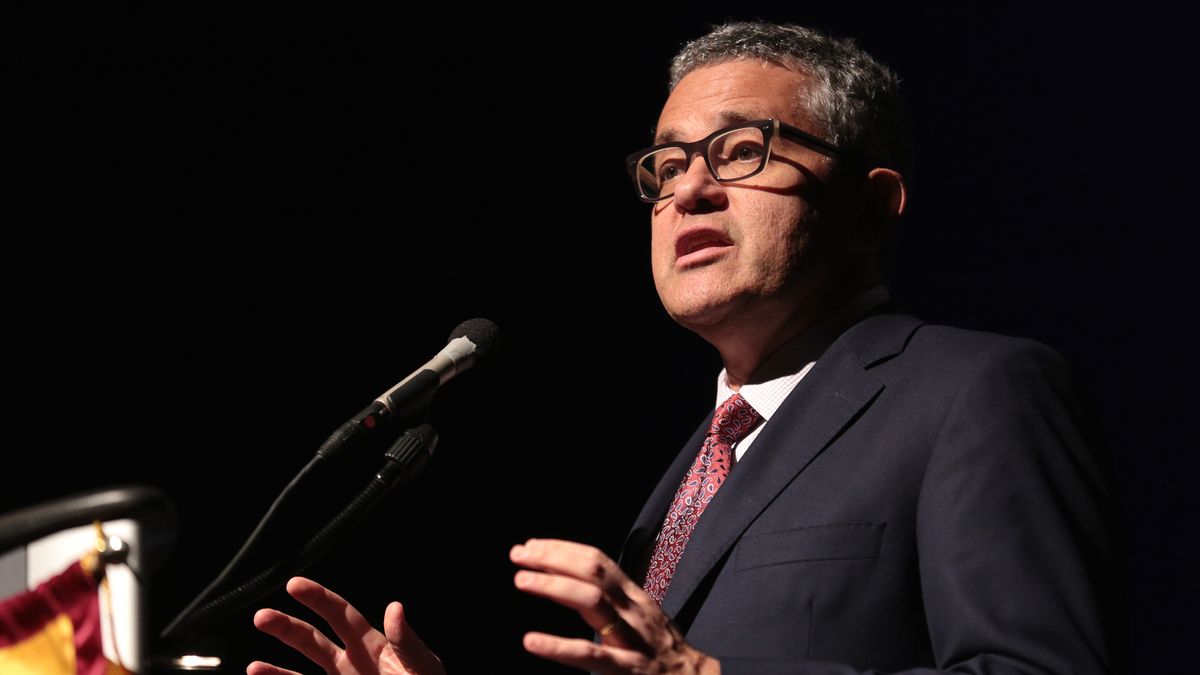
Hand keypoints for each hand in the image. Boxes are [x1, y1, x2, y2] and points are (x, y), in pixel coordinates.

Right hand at [248, 576, 444, 674]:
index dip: (318, 598)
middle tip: (261, 616)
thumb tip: (395, 607)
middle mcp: (351, 663)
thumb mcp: (423, 666)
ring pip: (302, 671)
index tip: (294, 584)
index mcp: (372, 645)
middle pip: (312, 640)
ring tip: (253, 667)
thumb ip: (408, 642)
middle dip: (287, 627)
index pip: (340, 615)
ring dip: (275, 669)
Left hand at [510, 538, 719, 674]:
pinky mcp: (627, 670)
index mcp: (634, 597)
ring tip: (522, 580)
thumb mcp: (639, 618)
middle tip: (519, 554)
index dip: (563, 549)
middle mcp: (633, 611)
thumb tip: (568, 584)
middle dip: (554, 558)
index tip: (531, 546)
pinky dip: (558, 647)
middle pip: (593, 572)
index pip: (598, 561)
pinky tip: (531, 641)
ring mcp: (631, 639)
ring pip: (593, 602)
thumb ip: (610, 601)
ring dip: (554, 586)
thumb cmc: (661, 652)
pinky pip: (591, 655)